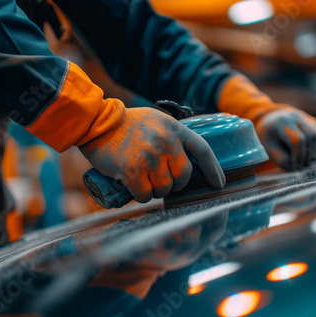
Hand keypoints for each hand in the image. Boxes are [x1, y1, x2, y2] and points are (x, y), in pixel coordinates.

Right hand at [79, 107, 224, 202]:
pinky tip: (132, 187)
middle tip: (159, 179)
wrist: (97, 122)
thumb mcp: (155, 120)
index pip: (203, 150)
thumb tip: (185, 158)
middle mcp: (165, 142)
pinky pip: (145, 195)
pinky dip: (140, 196)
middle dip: (174, 184)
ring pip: (164, 188)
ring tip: (142, 179)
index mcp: (174, 128)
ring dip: (155, 190)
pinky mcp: (132, 170)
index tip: (219, 184)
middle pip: (183, 176)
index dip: (213, 169)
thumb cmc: (125, 123)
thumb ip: (171, 135)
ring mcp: (149, 157)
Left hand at [255, 106, 315, 170]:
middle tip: (300, 166)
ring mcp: (308, 119)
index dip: (299, 156)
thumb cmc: (269, 137)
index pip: (297, 139)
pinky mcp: (315, 123)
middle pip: (312, 137)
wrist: (272, 122)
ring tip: (303, 159)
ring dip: (314, 152)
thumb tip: (297, 168)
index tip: (294, 166)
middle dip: (308, 155)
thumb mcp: (268, 148)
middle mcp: (297, 117)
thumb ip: (281, 158)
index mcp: (282, 122)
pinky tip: (307, 153)